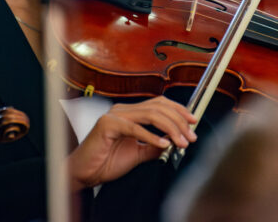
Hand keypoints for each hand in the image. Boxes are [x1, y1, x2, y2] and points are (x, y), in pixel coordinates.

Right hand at [67, 96, 197, 189]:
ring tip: (181, 142)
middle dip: (179, 121)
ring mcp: (115, 115)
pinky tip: (164, 144)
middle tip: (191, 137)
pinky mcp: (107, 124)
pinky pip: (135, 128)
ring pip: (150, 114)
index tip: (193, 122)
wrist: (84, 173)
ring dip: (170, 128)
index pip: (159, 104)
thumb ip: (154, 146)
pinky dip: (152, 137)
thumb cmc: (105, 162)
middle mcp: (123, 110)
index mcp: (130, 113)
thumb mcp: (137, 154)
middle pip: (158, 106)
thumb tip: (174, 142)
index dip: (178, 110)